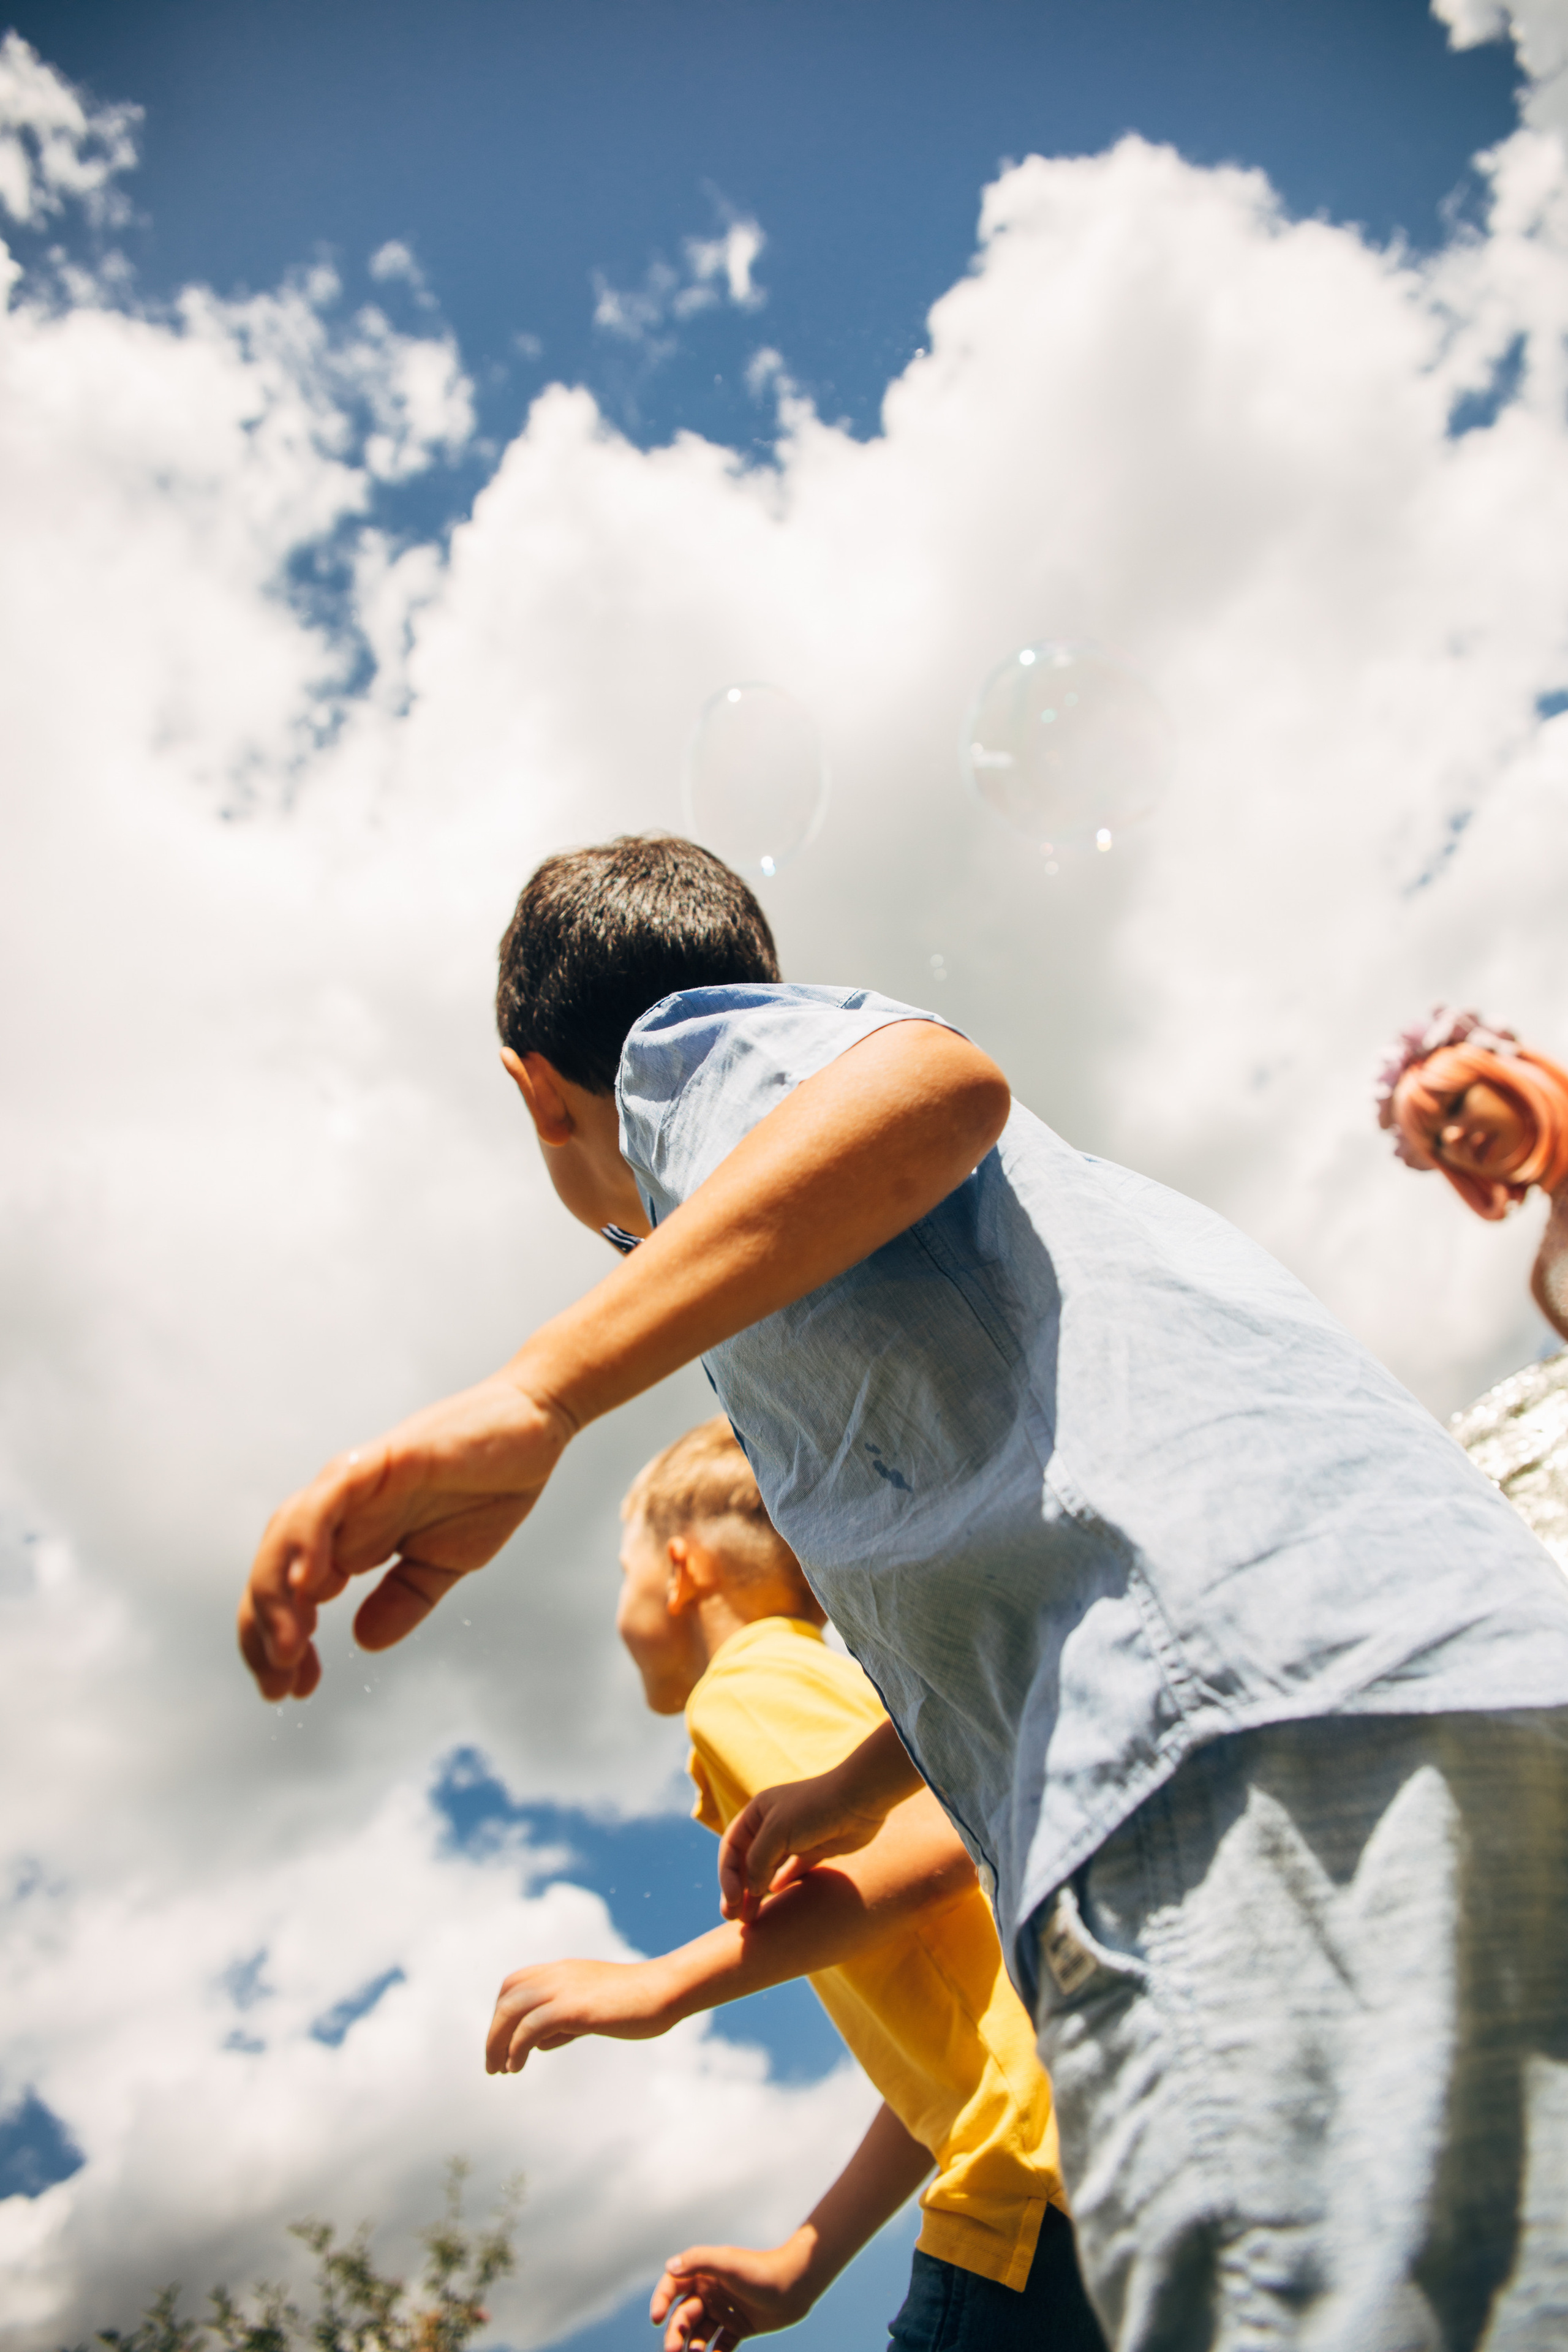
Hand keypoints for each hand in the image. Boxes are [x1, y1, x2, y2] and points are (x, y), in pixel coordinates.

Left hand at [237, 1375, 571, 1698]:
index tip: (292, 1691)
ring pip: (286, 1536)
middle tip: (278, 1686)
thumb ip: (404, 1598)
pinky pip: (327, 1501)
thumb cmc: (491, 1486)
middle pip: (273, 1570)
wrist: (534, 1427)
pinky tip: (308, 1584)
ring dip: (276, 1595)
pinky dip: (308, 1539)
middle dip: (263, 1631)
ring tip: (285, 1650)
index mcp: (351, 1537)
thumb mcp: (446, 1562)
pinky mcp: (377, 1461)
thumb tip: (364, 1642)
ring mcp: (353, 1483)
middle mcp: (340, 1510)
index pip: (291, 1594)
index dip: (280, 1643)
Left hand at [485, 1956, 676, 2073]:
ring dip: (497, 2041)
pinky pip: (531, 2026)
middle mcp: (558, 1974)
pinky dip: (516, 2047)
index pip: (515, 1983)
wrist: (664, 1991)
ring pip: (512, 2010)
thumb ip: (566, 2023)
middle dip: (494, 2031)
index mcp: (563, 1971)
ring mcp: (564, 1987)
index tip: (502, 2041)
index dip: (503, 2012)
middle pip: (507, 1997)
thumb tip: (539, 2043)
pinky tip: (517, 2066)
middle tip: (493, 2064)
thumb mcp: (594, 2010)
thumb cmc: (636, 2003)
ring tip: (499, 2070)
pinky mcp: (574, 2007)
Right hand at [650, 2235, 816, 2349]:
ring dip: (691, 2346)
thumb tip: (670, 2267)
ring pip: (698, 2333)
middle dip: (675, 2333)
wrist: (796, 2285)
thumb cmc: (760, 2270)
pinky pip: (719, 2345)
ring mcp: (724, 2311)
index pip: (673, 2286)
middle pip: (683, 2315)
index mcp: (704, 2273)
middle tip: (673, 2351)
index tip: (655, 2319)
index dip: (661, 2300)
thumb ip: (698, 2260)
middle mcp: (711, 2292)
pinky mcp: (738, 2327)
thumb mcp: (728, 2262)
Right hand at [717, 1768, 888, 1924]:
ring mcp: (795, 1837)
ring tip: (750, 1918)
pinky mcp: (815, 1849)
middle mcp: (773, 1824)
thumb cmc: (815, 1808)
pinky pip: (792, 1871)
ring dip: (757, 1892)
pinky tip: (776, 1897)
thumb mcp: (777, 1831)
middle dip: (738, 1889)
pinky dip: (782, 1884)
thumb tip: (752, 1890)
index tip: (732, 1902)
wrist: (859, 1800)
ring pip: (768, 1870)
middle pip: (747, 1861)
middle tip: (732, 1917)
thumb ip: (758, 1861)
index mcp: (758, 1812)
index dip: (727, 1877)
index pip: (732, 1848)